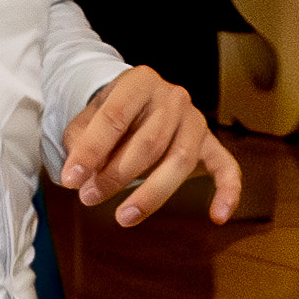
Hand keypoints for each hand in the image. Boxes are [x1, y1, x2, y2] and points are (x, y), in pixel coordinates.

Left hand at [55, 70, 241, 225]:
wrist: (140, 106)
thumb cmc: (110, 118)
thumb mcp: (86, 120)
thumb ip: (81, 143)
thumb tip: (80, 177)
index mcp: (139, 82)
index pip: (114, 117)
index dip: (90, 151)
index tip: (71, 179)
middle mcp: (173, 97)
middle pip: (148, 142)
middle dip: (116, 175)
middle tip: (89, 198)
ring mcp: (195, 120)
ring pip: (179, 160)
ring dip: (150, 194)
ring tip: (123, 217)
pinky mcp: (210, 144)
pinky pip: (226, 168)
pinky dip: (227, 192)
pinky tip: (217, 216)